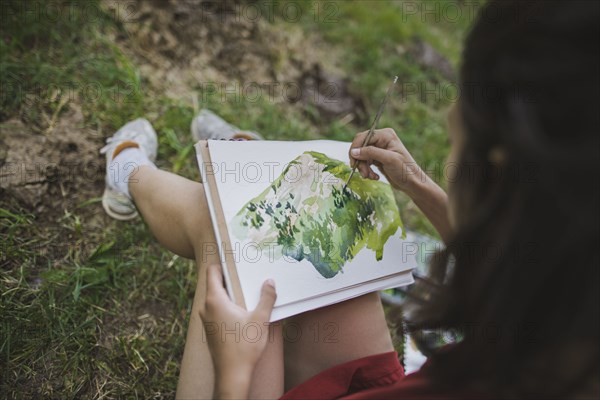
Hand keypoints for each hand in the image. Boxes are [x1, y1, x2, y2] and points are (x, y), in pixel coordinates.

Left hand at [199, 264, 276, 398]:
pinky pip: (216, 309)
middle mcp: (206, 307)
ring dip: (228, 292)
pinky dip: (226, 305)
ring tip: (246, 290)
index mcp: (215, 300)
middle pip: (214, 283)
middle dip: (229, 277)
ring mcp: (206, 319)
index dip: (221, 263)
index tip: (233, 258)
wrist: (232, 375)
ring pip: (215, 297)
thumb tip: (270, 282)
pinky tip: (242, 310)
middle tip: (246, 272)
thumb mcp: (260, 319)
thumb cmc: (244, 347)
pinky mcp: (210, 329)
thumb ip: (266, 298)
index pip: (212, 272)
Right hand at [349, 128, 424, 196]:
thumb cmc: (405, 170)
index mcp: (385, 135)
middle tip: (363, 173)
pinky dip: (366, 170)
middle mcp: (381, 140)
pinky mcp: (377, 158)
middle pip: (360, 147)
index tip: (354, 162)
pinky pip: (365, 162)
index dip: (356, 149)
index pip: (363, 137)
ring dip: (363, 168)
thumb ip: (371, 153)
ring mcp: (379, 149)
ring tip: (370, 176)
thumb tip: (354, 151)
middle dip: (360, 161)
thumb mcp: (388, 160)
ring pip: (361, 156)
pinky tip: (374, 177)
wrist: (412, 183)